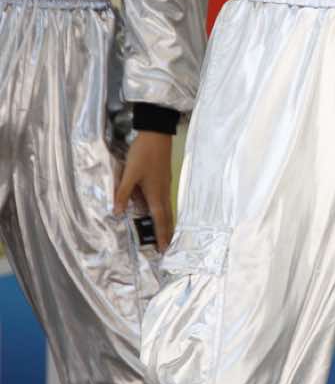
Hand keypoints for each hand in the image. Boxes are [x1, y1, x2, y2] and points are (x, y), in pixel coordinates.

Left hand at [114, 130, 176, 248]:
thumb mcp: (129, 174)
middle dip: (166, 232)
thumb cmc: (143, 154)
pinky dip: (162, 212)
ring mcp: (165, 185)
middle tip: (166, 247)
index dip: (161, 235)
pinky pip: (163, 201)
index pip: (160, 219)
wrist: (157, 134)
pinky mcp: (163, 179)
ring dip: (165, 223)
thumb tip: (117, 214)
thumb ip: (123, 194)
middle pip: (167, 216)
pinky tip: (157, 213)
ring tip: (163, 235)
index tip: (163, 249)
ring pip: (166, 209)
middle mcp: (163, 192)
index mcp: (156, 193)